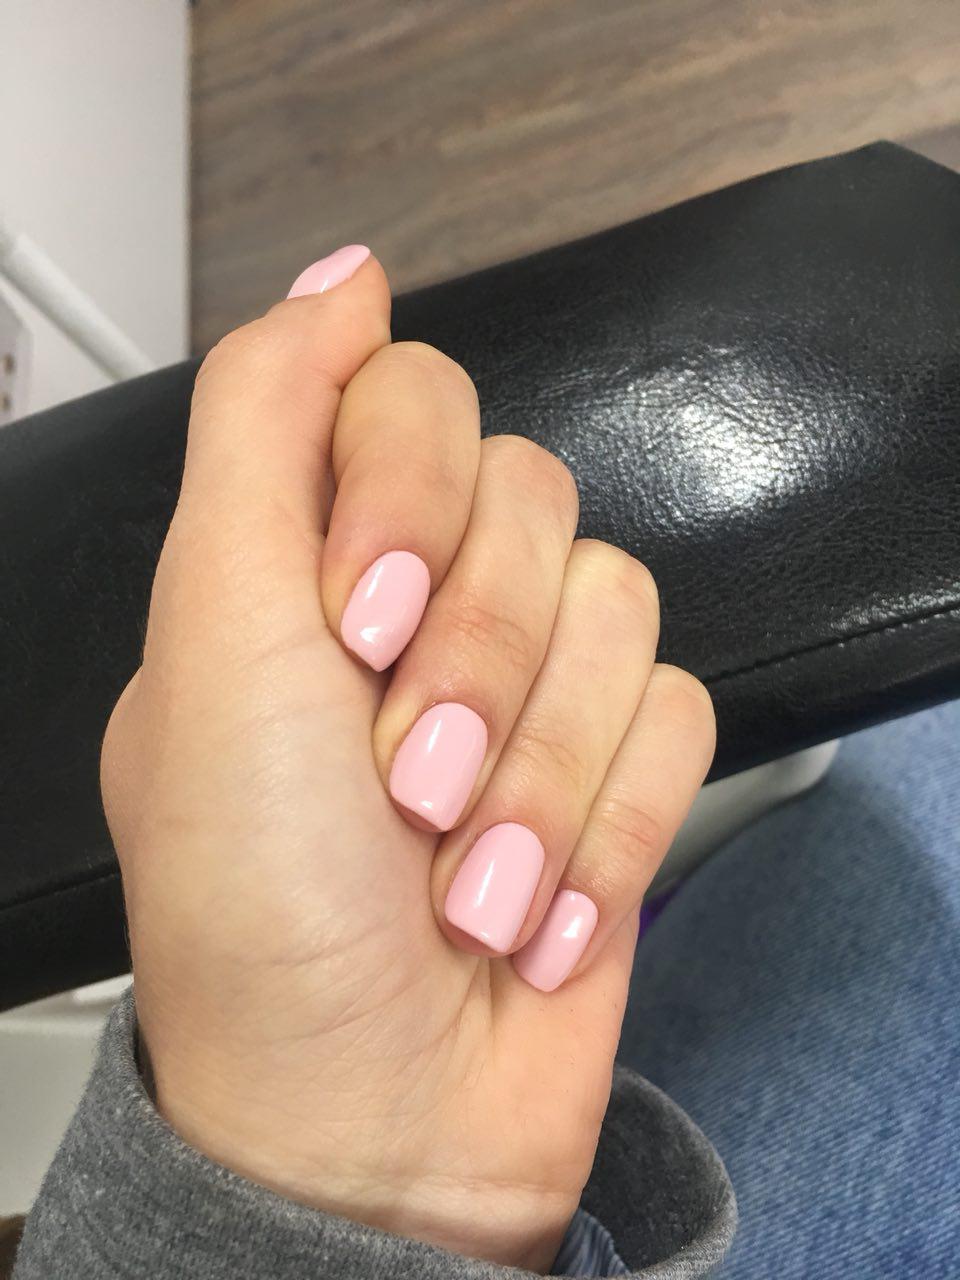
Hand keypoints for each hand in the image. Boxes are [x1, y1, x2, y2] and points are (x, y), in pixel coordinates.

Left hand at [101, 248, 715, 1270]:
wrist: (364, 1124)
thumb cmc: (256, 915)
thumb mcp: (213, 639)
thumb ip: (263, 425)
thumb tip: (341, 279)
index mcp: (304, 566)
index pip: (407, 396)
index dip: (405, 491)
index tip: (357, 620)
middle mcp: (419, 609)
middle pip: (531, 497)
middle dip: (474, 658)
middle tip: (403, 777)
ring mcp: (525, 687)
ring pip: (617, 606)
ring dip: (538, 766)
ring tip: (461, 870)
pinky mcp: (613, 766)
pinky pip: (680, 711)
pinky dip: (604, 824)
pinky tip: (533, 906)